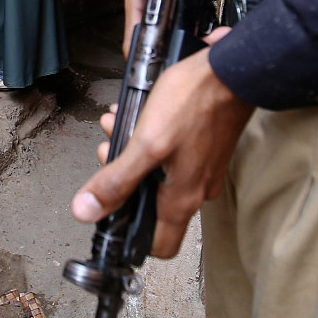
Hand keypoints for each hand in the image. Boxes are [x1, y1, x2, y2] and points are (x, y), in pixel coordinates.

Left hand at [73, 27, 253, 257]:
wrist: (232, 70)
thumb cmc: (195, 103)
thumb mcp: (146, 143)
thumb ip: (116, 180)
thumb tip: (86, 212)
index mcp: (182, 199)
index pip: (160, 246)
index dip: (132, 238)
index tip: (110, 215)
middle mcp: (197, 190)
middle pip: (151, 203)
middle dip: (122, 178)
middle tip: (109, 152)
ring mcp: (203, 168)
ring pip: (158, 173)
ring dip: (132, 152)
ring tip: (116, 123)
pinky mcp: (205, 147)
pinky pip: (171, 154)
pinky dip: (150, 139)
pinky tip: (139, 115)